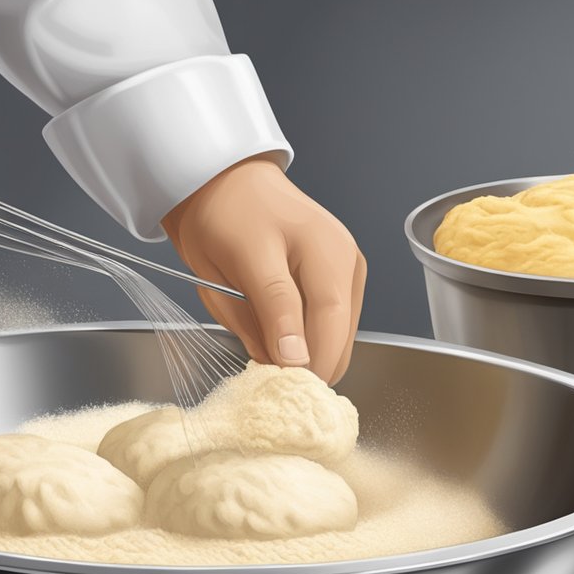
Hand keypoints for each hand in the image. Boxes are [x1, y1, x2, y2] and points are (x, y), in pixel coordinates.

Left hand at [162, 157, 365, 383]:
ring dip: (313, 352)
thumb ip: (266, 314)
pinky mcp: (347, 275)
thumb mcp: (230, 267)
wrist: (229, 186)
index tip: (280, 386)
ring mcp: (349, 265)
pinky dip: (315, 338)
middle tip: (273, 380)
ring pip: (341, 334)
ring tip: (274, 351)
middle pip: (340, 333)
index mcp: (319, 248)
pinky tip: (286, 335)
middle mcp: (344, 257)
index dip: (306, 363)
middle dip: (310, 363)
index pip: (325, 321)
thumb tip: (294, 360)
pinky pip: (337, 323)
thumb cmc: (223, 220)